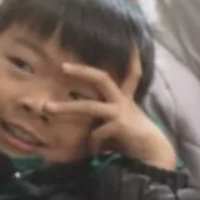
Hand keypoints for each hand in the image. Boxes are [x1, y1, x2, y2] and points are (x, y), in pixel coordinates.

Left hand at [44, 62, 177, 170]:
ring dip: (66, 107)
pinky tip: (95, 154)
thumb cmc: (132, 143)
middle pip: (102, 78)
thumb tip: (83, 128)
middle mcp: (122, 101)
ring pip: (88, 106)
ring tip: (47, 107)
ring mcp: (120, 112)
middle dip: (82, 71)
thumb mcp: (117, 127)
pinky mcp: (119, 124)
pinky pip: (95, 134)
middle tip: (63, 66)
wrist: (152, 157)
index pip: (132, 75)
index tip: (129, 42)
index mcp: (124, 100)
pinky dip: (91, 145)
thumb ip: (102, 122)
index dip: (132, 59)